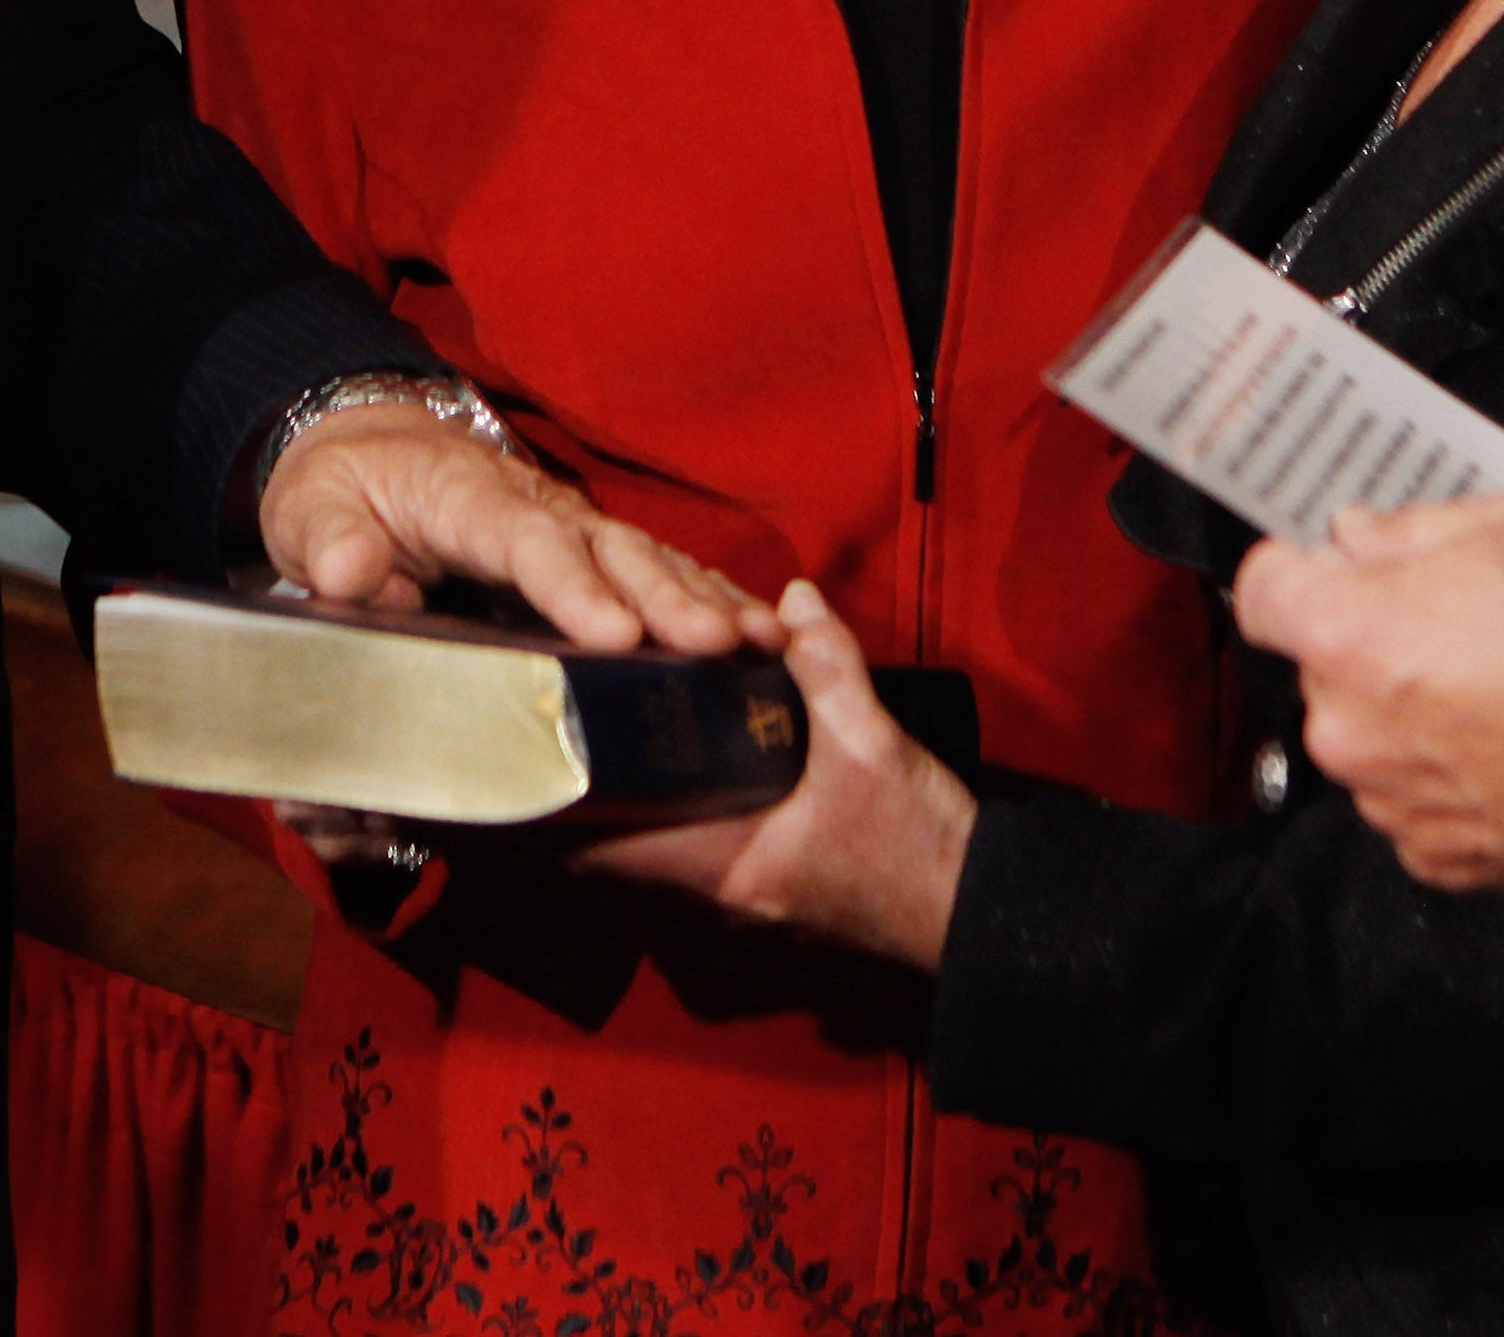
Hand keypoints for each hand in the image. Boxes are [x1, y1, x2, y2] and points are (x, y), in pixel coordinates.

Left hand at [257, 399, 771, 658]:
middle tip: (718, 645)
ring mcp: (574, 525)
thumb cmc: (341, 488)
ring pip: (649, 559)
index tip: (616, 632)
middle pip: (611, 551)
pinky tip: (761, 634)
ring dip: (706, 601)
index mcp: (468, 501)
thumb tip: (353, 574)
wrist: (368, 447)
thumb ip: (327, 542)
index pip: (526, 543)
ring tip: (762, 645)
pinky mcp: (592, 549)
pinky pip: (659, 570)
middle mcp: (538, 507)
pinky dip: (712, 597)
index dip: (573, 588)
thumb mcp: (308, 511)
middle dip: (669, 598)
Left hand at [577, 582, 974, 967]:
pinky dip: (676, 792)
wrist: (975, 905)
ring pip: (654, 838)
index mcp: (727, 866)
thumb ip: (829, 667)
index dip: (557, 803)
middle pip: (617, 841)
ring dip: (628, 790)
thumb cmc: (920, 843)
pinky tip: (674, 740)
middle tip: (553, 714)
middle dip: (585, 785)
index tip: (528, 745)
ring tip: (595, 722)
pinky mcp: (766, 871)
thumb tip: (793, 599)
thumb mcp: (875, 745)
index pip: (608, 848)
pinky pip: (696, 832)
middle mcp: (719, 887)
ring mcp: (741, 885)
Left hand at [1234, 491, 1503, 894]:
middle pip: (1328, 671)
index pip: (1263, 591)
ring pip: (1377, 740)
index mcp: (1350, 634)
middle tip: (1466, 627)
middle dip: (1378, 645)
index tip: (1329, 570)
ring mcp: (1393, 803)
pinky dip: (1455, 781)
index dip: (1299, 572)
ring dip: (1418, 717)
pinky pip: (1422, 804)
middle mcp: (1350, 728)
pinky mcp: (1441, 859)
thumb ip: (1413, 530)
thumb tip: (1360, 539)